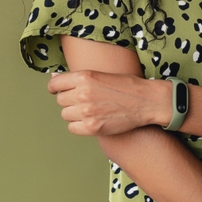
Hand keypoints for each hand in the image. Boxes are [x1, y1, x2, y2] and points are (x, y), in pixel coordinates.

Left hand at [47, 70, 171, 135]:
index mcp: (84, 76)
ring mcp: (86, 111)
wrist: (146, 101)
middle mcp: (82, 93)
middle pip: (61, 100)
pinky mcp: (92, 127)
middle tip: (85, 100)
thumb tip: (55, 79)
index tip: (57, 90)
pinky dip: (79, 126)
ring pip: (66, 114)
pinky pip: (72, 128)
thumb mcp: (101, 74)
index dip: (55, 88)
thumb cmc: (127, 86)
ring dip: (75, 113)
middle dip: (70, 100)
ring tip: (91, 110)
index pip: (55, 84)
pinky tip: (91, 120)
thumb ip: (78, 78)